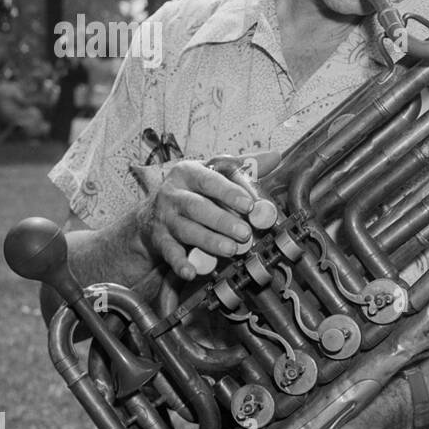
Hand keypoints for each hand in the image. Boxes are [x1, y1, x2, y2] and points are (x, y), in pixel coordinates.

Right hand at [136, 151, 281, 279]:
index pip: (209, 180)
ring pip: (187, 230)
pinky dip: (180, 263)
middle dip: (223, 221)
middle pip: (197, 206)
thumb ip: (243, 166)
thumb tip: (275, 156)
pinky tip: (192, 272)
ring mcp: (164, 217)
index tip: (249, 205)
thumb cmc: (194, 191)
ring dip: (210, 241)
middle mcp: (173, 193)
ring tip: (231, 250)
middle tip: (245, 233)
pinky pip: (169, 253)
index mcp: (188, 172)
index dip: (230, 192)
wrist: (152, 214)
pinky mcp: (159, 240)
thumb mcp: (214, 173)